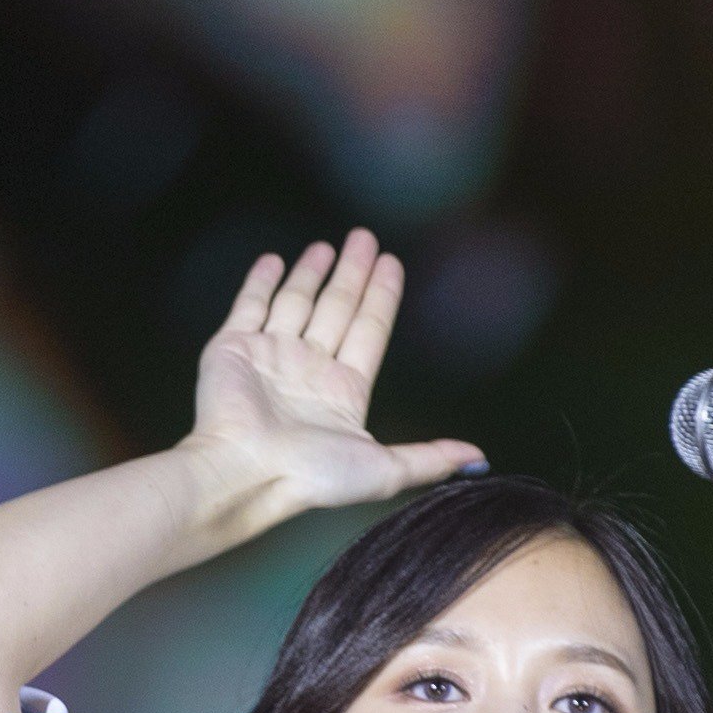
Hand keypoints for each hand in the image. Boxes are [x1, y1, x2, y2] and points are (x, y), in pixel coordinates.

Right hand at [187, 232, 482, 515]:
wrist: (246, 473)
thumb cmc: (312, 476)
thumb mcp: (385, 469)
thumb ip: (429, 458)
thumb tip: (480, 458)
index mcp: (343, 392)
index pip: (369, 330)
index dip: (382, 297)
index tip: (392, 263)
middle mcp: (308, 369)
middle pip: (337, 309)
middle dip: (352, 274)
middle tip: (365, 237)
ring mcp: (269, 356)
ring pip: (296, 303)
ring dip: (311, 274)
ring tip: (327, 246)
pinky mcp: (231, 348)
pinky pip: (249, 306)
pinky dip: (260, 283)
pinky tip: (275, 260)